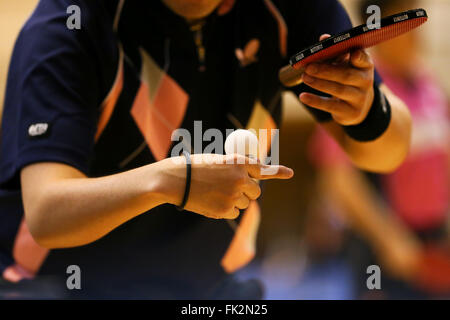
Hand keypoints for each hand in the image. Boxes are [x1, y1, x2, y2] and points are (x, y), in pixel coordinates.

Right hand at [159, 154, 293, 218]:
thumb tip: (255, 175)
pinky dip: (226, 210)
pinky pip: (235, 213)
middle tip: (231, 187)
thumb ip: (238, 167)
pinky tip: (212, 202)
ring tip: (215, 193)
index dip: (278, 171)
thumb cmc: (194, 167)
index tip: (290, 173)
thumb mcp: (219, 161)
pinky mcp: (225, 210)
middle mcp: (240, 178)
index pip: (263, 168)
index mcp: (238, 162)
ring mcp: (233, 195)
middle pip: (256, 191)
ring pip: (245, 203)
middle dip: (247, 191)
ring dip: (235, 200)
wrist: (175, 180)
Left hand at [299, 34, 374, 125]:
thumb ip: (336, 52)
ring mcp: (359, 98)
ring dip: (319, 83)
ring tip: (304, 77)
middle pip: (346, 76)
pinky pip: (331, 106)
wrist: (360, 108)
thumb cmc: (349, 80)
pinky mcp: (350, 112)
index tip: (352, 53)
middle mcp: (365, 82)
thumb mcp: (346, 66)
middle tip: (308, 67)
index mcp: (365, 66)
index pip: (364, 60)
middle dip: (326, 71)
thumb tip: (323, 38)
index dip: (359, 57)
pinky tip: (303, 96)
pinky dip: (315, 101)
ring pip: (338, 90)